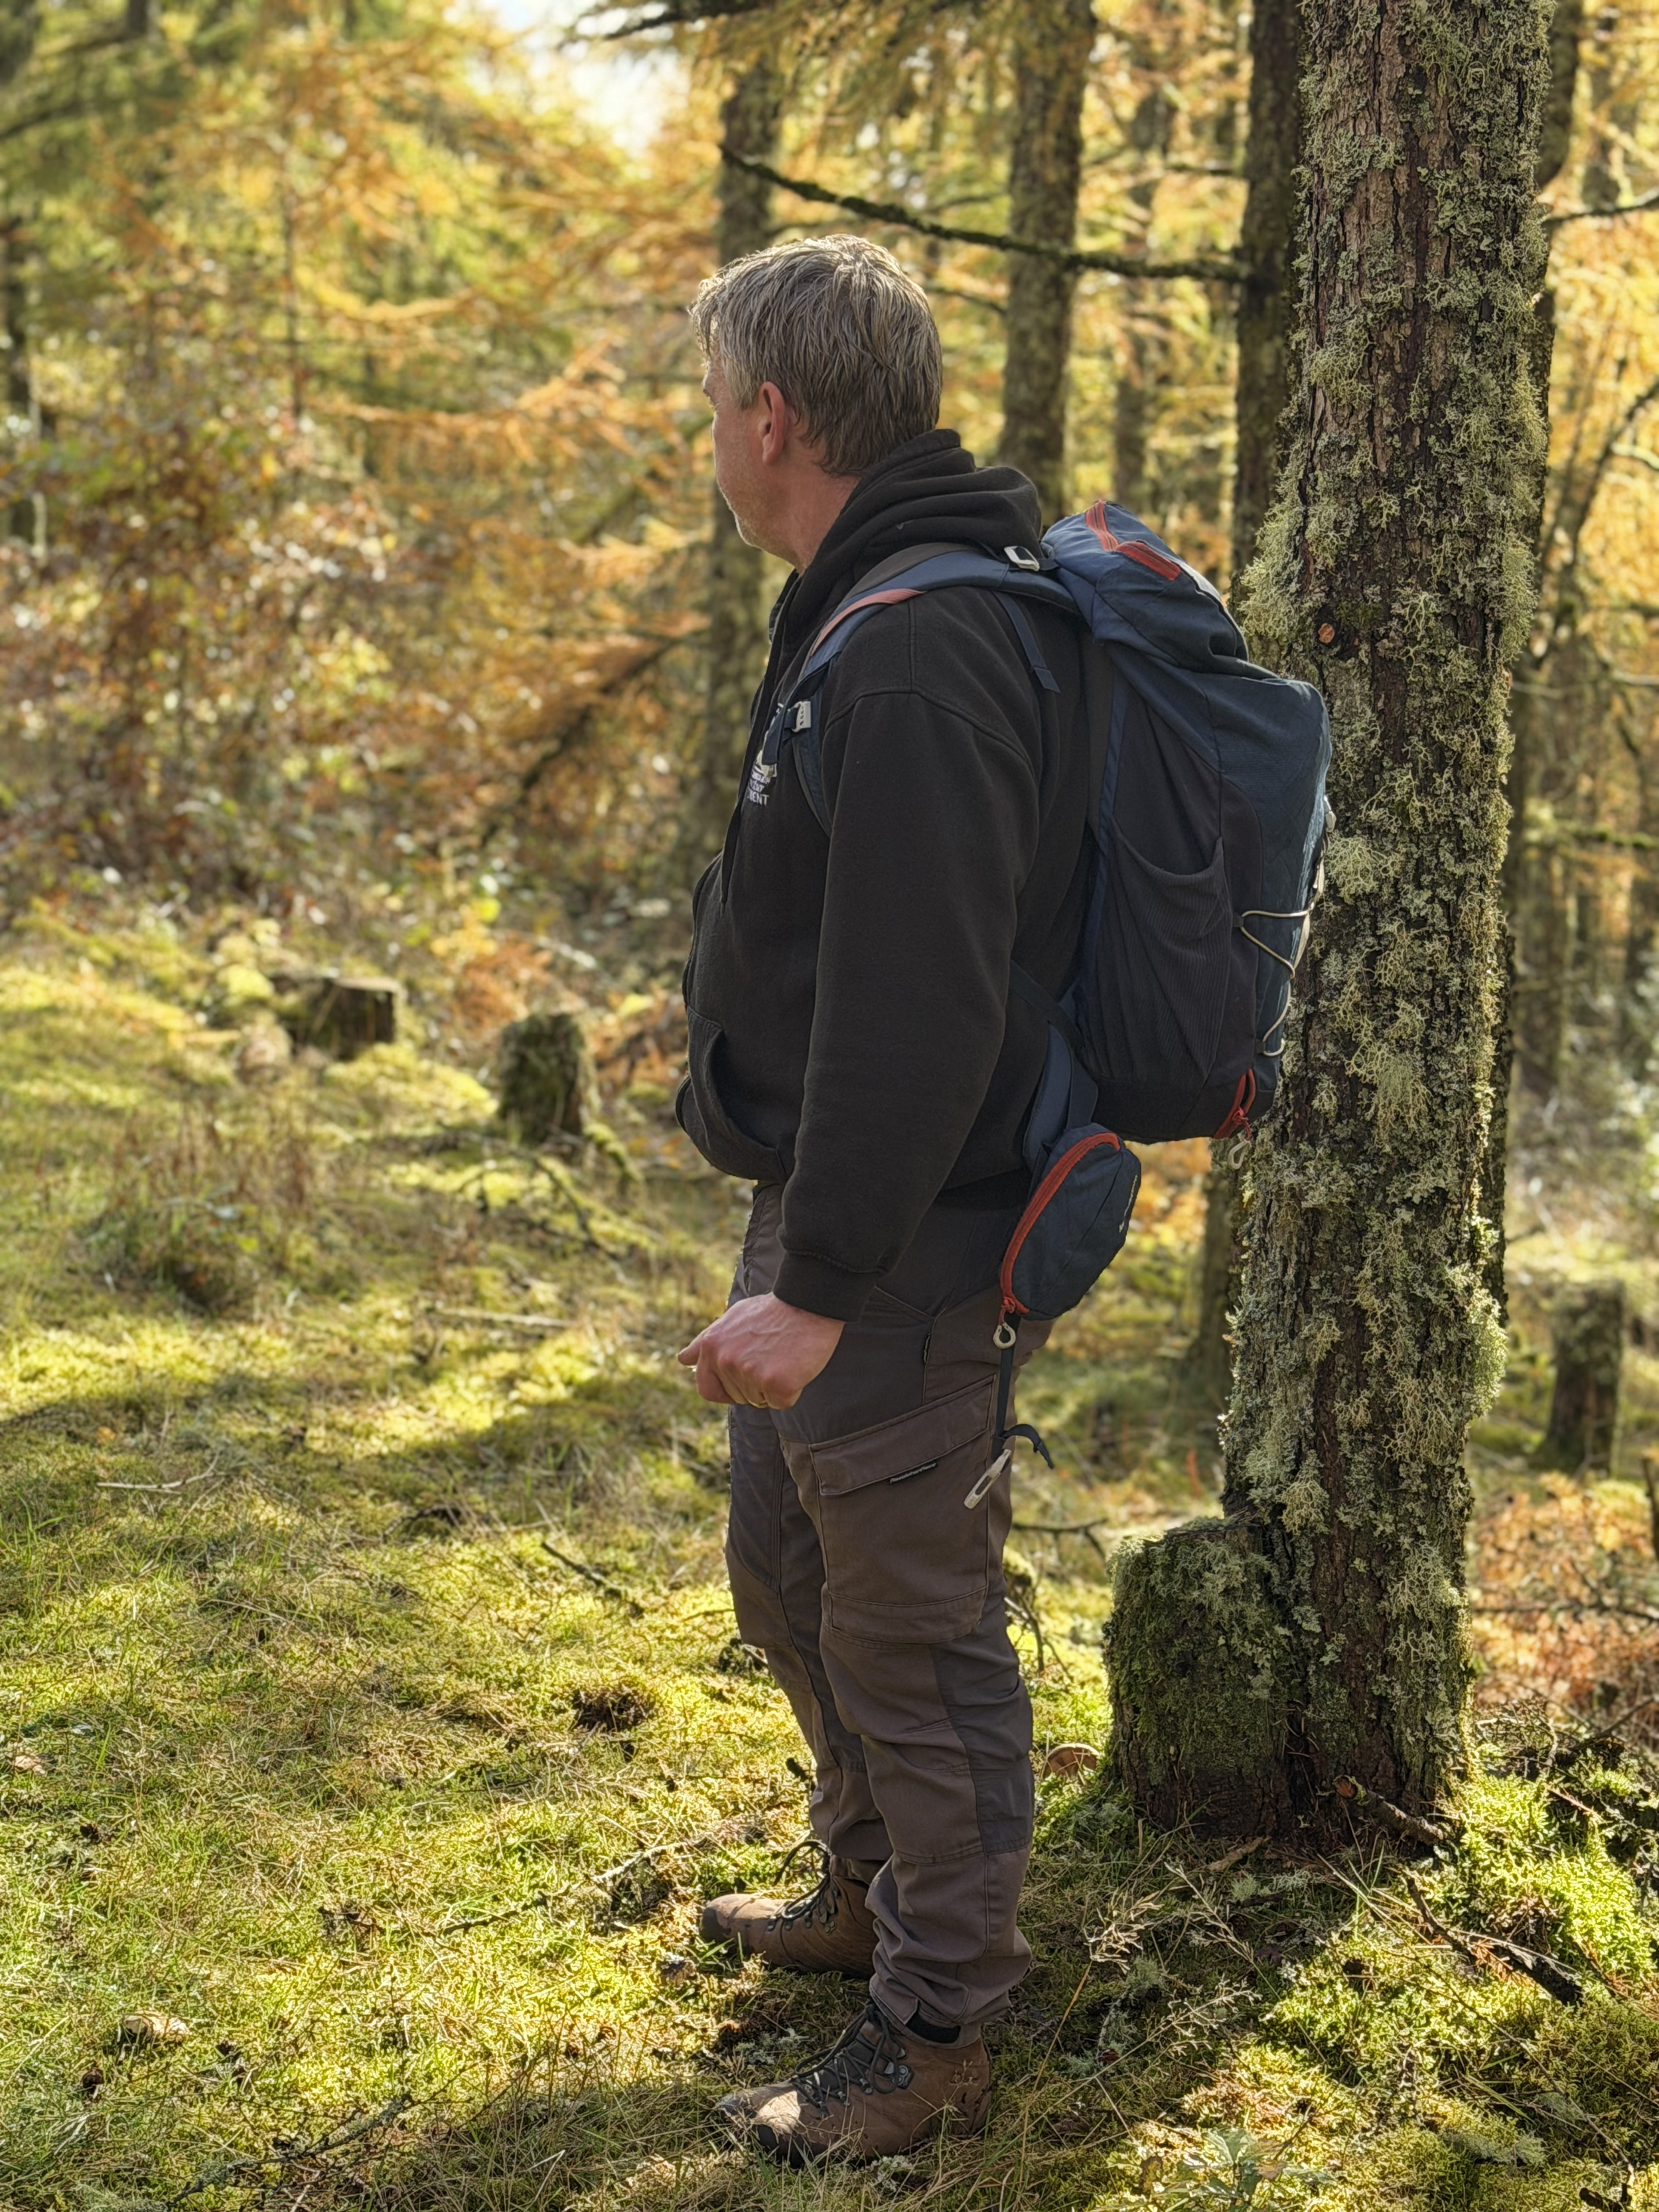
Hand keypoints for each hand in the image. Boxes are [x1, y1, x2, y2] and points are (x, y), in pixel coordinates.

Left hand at [677, 1292, 843, 1408]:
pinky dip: (791, 1389)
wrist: (807, 1303)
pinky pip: (781, 1402)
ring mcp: (749, 1373)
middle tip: (771, 1357)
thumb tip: (682, 1359)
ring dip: (773, 1386)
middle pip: (737, 1397)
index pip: (706, 1389)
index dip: (726, 1389)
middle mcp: (724, 1360)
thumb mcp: (729, 1320)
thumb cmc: (771, 1312)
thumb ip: (705, 1343)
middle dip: (754, 1385)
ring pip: (760, 1401)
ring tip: (783, 1356)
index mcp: (710, 1346)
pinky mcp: (775, 1383)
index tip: (743, 1377)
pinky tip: (795, 1365)